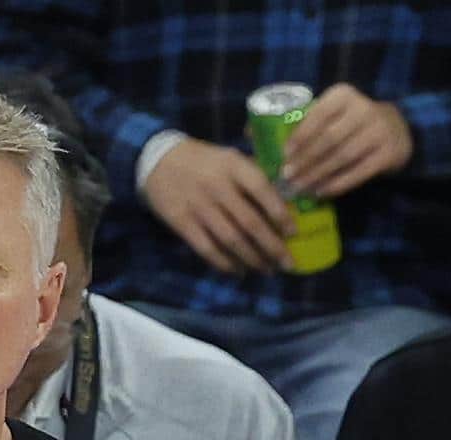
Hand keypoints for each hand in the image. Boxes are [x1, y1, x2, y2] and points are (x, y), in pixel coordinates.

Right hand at [142, 138, 294, 274]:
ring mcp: (198, 206)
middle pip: (250, 222)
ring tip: (266, 270)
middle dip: (272, 247)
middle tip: (287, 264)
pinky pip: (207, 249)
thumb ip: (252, 175)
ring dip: (252, 259)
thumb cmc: (202, 160)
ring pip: (231, 240)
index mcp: (233, 165)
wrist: (157, 160)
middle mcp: (217, 186)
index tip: (293, 233)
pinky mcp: (182, 222)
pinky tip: (238, 271)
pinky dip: (224, 263)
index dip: (280, 213)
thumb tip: (282, 200)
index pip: (262, 190)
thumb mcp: (228, 157)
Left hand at [281, 83, 412, 198]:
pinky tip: (321, 191)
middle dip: (306, 160)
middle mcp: (363, 109)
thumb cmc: (352, 123)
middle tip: (288, 177)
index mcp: (344, 95)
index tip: (285, 155)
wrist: (396, 129)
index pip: (318, 115)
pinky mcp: (388, 153)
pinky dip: (337, 184)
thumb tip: (276, 148)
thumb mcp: (335, 114)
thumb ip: (311, 125)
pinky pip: (358, 172)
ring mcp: (378, 131)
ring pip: (342, 157)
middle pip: (329, 138)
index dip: (300, 136)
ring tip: (301, 187)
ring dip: (318, 174)